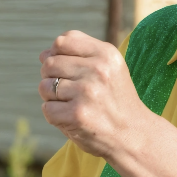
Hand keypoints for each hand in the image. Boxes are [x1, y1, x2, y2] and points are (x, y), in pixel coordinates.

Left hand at [39, 30, 147, 158]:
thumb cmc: (115, 100)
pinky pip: (47, 108)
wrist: (133, 135)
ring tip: (73, 104)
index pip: (62, 41)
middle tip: (71, 91)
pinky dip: (54, 115)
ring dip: (52, 97)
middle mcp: (97, 70)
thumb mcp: (109, 68)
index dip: (56, 54)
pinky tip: (71, 117)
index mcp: (106, 54)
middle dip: (52, 77)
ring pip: (45, 86)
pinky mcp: (76, 115)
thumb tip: (43, 54)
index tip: (68, 69)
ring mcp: (86, 92)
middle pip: (49, 63)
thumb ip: (79, 55)